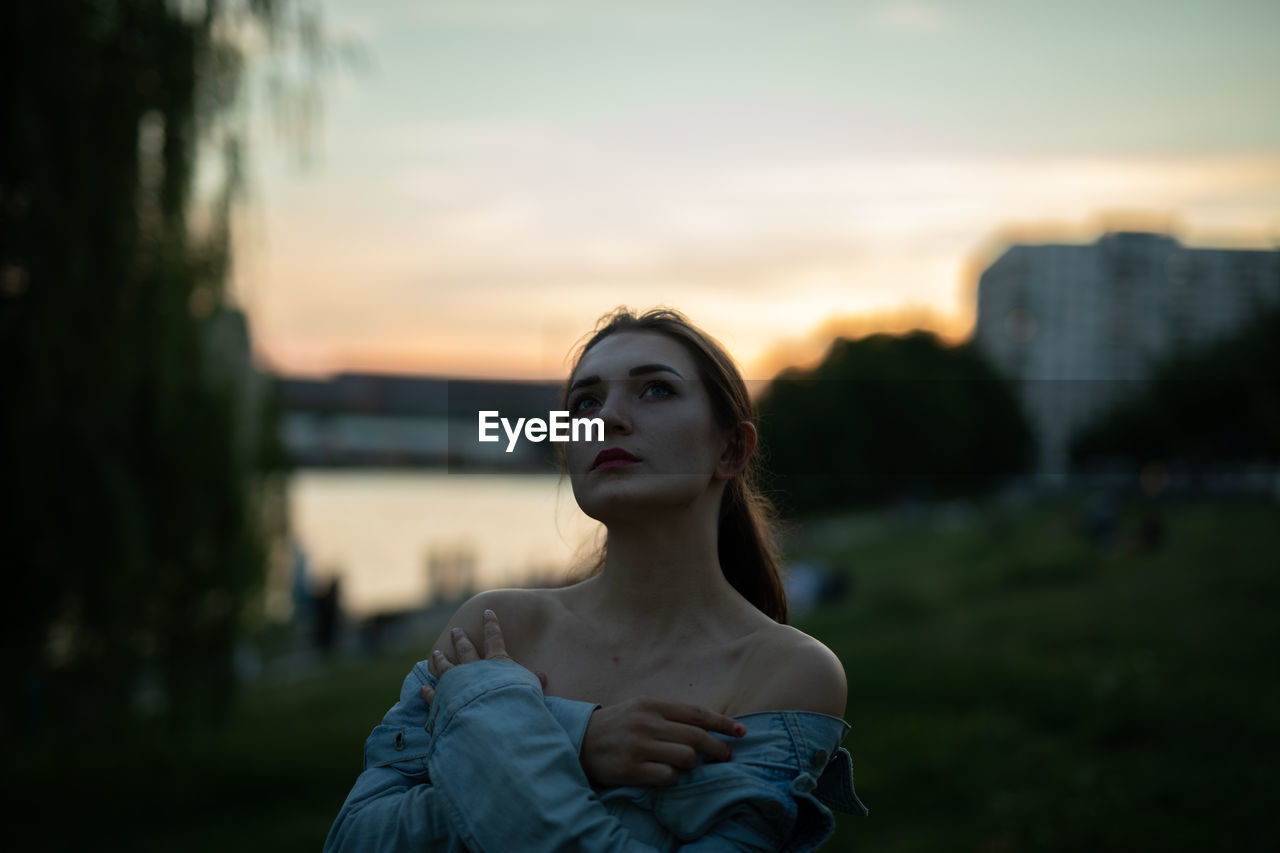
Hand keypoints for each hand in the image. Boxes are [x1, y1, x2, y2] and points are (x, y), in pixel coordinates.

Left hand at [421, 609, 544, 703]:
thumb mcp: (530, 690)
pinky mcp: (444, 700)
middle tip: (455, 631)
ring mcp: (456, 683)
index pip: (494, 638)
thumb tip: (544, 677)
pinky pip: (434, 694)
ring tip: (435, 654)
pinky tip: (423, 688)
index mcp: (496, 663)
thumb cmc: (515, 703)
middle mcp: (474, 669)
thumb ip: (534, 682)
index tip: (487, 612)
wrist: (491, 721)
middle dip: (461, 639)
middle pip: (466, 650)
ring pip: (446, 668)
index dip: (491, 625)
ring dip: (441, 660)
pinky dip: (428, 691)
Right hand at [581, 696, 746, 786]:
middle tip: (726, 757)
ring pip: (686, 758)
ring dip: (692, 765)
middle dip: (718, 749)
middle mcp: (647, 723)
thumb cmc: (618, 725)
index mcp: (652, 705)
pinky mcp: (631, 769)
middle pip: (697, 737)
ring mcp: (639, 747)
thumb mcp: (642, 709)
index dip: (723, 723)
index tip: (741, 732)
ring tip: (686, 766)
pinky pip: (667, 777)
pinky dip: (673, 778)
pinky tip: (666, 775)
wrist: (580, 740)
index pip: (697, 714)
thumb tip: (708, 725)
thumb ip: (671, 715)